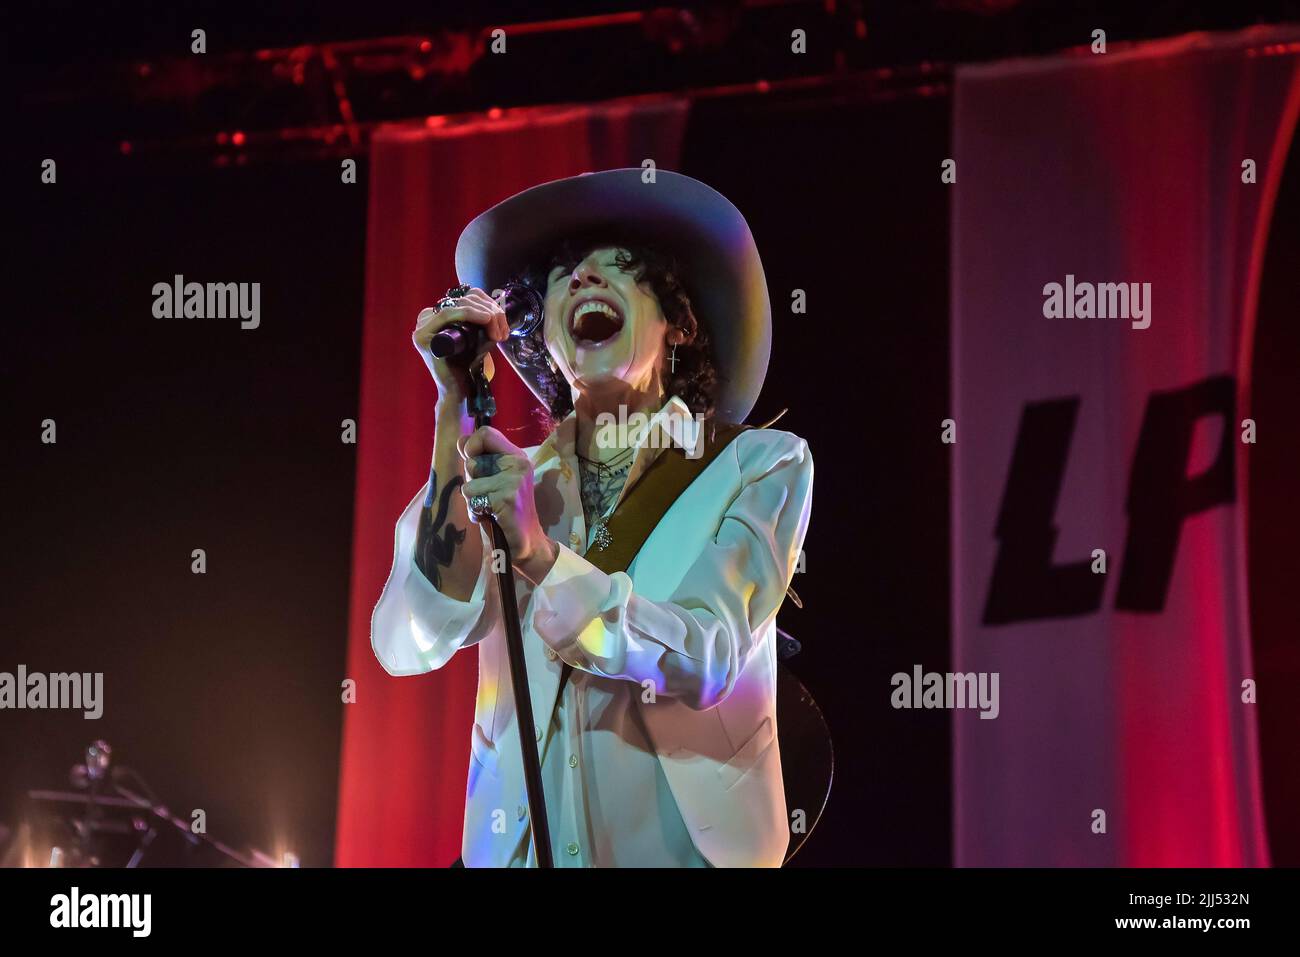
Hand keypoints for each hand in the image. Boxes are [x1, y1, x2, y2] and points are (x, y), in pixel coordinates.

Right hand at [413, 287, 509, 402]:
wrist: (459, 390)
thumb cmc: (467, 364)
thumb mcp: (477, 336)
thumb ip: (482, 321)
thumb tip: (496, 306)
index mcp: (438, 315)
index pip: (467, 297)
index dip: (488, 302)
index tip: (503, 319)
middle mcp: (427, 318)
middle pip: (465, 299)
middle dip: (490, 311)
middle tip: (503, 330)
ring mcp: (422, 327)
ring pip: (459, 305)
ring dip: (486, 314)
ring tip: (498, 332)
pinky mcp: (423, 337)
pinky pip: (448, 314)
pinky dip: (469, 313)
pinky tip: (486, 319)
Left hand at [458, 426, 556, 580]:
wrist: (526, 543)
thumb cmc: (506, 511)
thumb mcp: (493, 479)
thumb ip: (480, 460)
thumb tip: (461, 441)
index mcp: (516, 456)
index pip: (485, 433)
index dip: (470, 446)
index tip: (472, 463)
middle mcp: (519, 463)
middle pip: (472, 460)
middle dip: (471, 481)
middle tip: (488, 495)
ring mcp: (515, 480)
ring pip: (469, 484)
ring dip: (473, 501)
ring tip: (489, 509)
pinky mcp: (508, 498)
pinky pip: (473, 500)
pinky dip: (476, 513)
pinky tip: (491, 518)